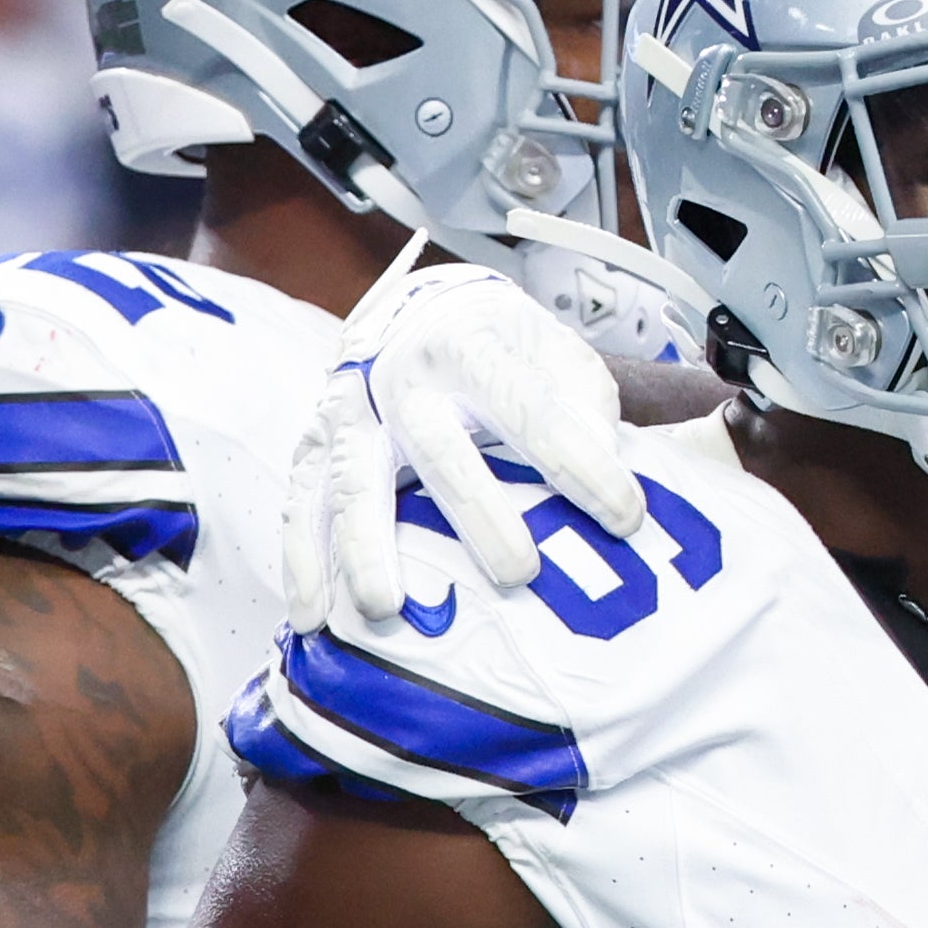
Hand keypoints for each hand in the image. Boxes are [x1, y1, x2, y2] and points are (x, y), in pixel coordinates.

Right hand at [283, 264, 648, 637]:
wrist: (418, 311)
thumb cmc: (498, 348)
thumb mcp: (555, 353)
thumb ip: (585, 408)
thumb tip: (608, 470)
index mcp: (470, 342)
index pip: (530, 406)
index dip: (578, 462)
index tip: (626, 517)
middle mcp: (401, 372)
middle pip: (438, 447)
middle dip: (477, 513)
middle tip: (519, 574)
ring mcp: (349, 409)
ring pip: (353, 480)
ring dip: (365, 547)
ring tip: (385, 609)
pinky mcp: (313, 443)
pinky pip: (301, 502)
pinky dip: (301, 560)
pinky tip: (310, 616)